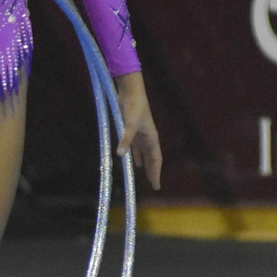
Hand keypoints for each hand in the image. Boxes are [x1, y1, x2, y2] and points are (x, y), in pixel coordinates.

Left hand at [115, 72, 161, 189]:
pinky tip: (131, 160)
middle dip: (153, 171)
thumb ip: (126, 139)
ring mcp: (140, 133)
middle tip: (153, 184)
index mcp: (152, 138)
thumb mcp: (130, 124)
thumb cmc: (134, 107)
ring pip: (143, 153)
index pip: (156, 160)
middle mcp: (148, 137)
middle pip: (152, 158)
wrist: (131, 91)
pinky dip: (134, 154)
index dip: (156, 173)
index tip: (156, 186)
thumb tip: (120, 154)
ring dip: (144, 163)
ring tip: (144, 175)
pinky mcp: (131, 129)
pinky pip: (134, 146)